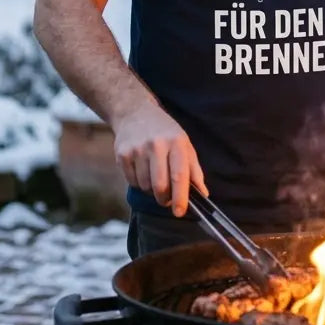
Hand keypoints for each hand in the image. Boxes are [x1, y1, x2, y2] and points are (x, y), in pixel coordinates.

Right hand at [113, 98, 207, 216]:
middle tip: (167, 198)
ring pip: (145, 186)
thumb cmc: (165, 132)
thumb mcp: (184, 144)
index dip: (180, 197)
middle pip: (160, 186)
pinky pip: (132, 182)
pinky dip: (139, 183)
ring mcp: (137, 149)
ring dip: (151, 190)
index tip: (180, 212)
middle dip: (164, 199)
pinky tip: (142, 170)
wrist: (135, 113)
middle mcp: (156, 145)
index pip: (179, 175)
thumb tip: (202, 194)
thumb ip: (193, 170)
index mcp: (176, 142)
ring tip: (154, 177)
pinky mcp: (122, 154)